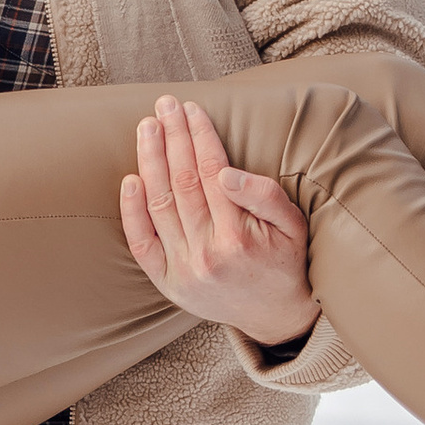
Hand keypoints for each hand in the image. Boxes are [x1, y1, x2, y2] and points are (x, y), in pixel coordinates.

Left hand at [118, 97, 318, 348]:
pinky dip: (132, 211)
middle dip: (173, 138)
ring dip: (151, 160)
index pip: (211, 172)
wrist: (275, 318)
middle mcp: (207, 253)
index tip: (193, 109)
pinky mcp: (167, 282)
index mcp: (239, 237)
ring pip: (160, 204)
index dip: (200, 136)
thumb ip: (265, 195)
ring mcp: (183, 269)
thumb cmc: (286, 262)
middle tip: (165, 106)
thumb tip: (226, 171)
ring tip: (148, 127)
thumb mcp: (293, 226)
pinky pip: (142, 243)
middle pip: (182, 182)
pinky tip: (130, 178)